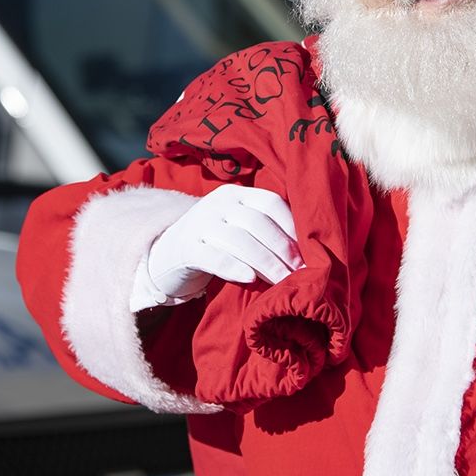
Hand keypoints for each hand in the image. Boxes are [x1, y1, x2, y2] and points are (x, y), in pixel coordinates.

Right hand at [131, 185, 302, 309]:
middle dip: (283, 250)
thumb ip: (264, 231)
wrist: (165, 255)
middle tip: (301, 273)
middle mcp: (218, 203)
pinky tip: (250, 279)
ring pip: (240, 241)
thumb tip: (304, 254)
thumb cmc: (215, 244)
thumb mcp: (237, 227)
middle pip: (258, 223)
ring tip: (283, 281)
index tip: (309, 252)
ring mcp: (200, 224)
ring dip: (266, 263)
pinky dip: (234, 267)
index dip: (293, 227)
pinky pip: (214, 257)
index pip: (271, 203)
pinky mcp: (186, 248)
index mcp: (236, 194)